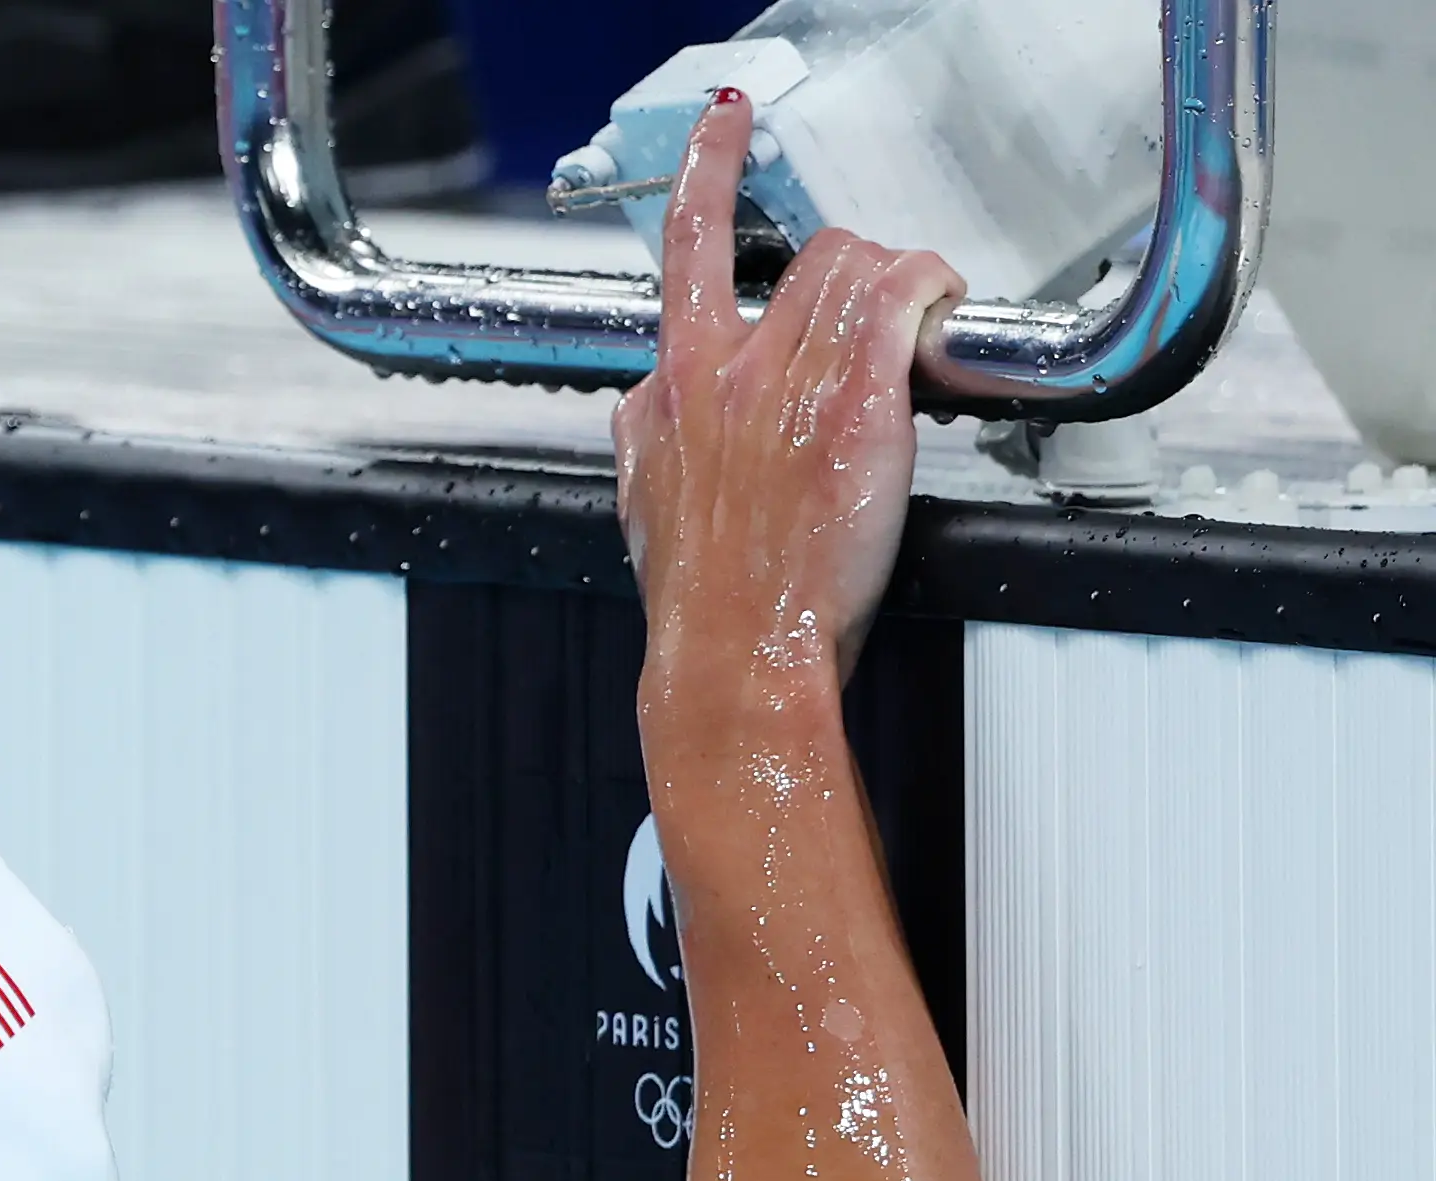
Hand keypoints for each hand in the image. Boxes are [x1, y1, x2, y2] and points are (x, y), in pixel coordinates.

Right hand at [614, 92, 964, 694]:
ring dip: (899, 289)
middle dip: (853, 278)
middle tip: (881, 322)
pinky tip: (940, 317)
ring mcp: (788, 381)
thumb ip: (642, 437)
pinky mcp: (851, 404)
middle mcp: (724, 367)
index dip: (707, 171)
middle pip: (808, 255)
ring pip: (859, 266)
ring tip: (916, 337)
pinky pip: (904, 295)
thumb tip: (644, 408)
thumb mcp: (638, 503)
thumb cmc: (698, 600)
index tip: (723, 129)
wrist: (731, 654)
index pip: (684, 248)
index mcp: (670, 385)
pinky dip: (932, 290)